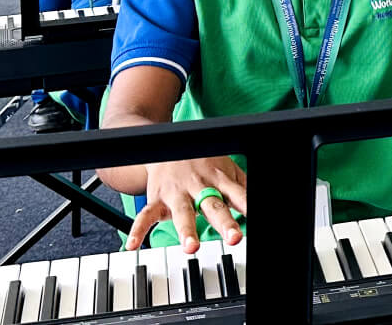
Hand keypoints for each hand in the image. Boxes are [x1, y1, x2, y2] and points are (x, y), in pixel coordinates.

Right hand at [125, 156, 247, 252]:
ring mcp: (176, 193)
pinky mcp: (157, 198)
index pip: (238, 195)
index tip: (258, 218)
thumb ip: (242, 187)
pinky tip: (133, 246)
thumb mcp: (226, 169)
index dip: (248, 207)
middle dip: (224, 221)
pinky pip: (145, 215)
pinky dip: (138, 230)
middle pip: (213, 204)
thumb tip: (258, 202)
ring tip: (191, 247)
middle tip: (234, 238)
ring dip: (186, 230)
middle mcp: (199, 185)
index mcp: (219, 179)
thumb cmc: (201, 162)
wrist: (165, 144)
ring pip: (182, 212)